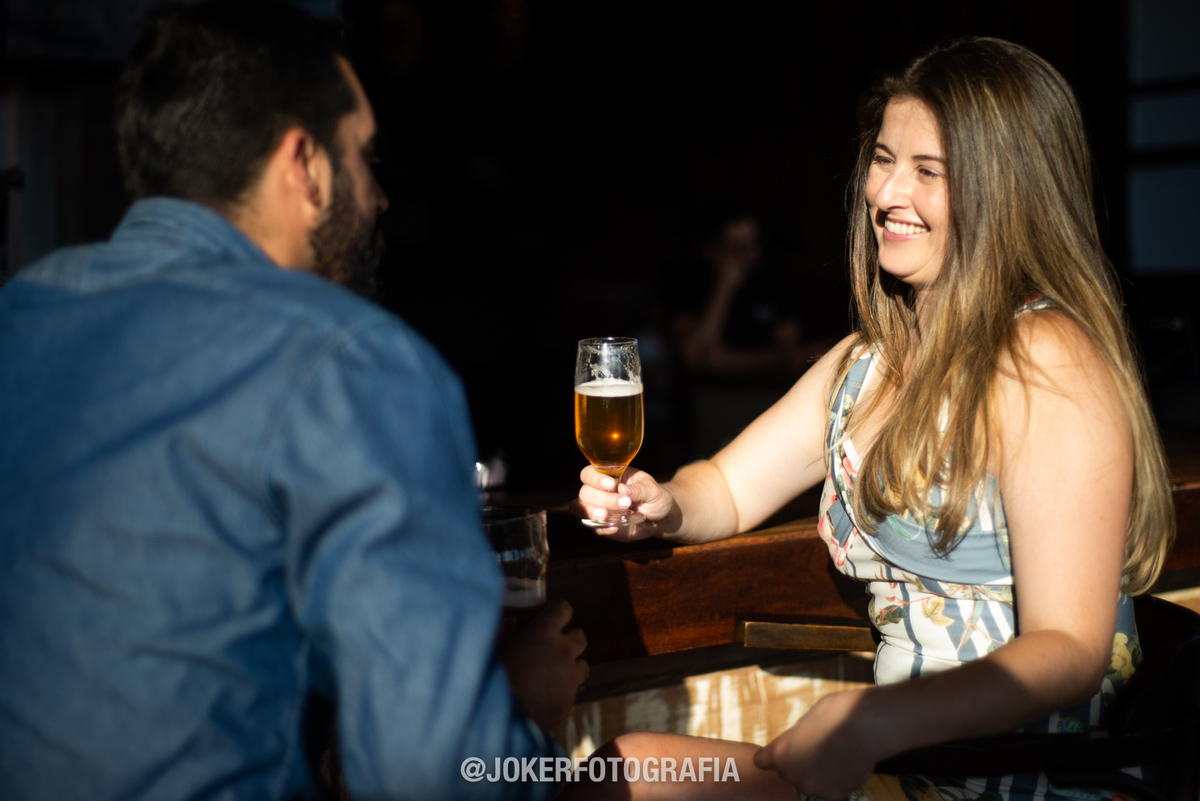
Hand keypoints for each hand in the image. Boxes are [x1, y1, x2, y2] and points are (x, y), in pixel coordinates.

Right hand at [498, 599, 587, 729]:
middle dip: (567, 641)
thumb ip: (508, 631)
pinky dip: (559, 694)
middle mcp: (562, 652)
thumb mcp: (495, 644)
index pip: (563, 609)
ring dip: (570, 668)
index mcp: (543, 632)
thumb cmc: (488, 675)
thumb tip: (502, 620)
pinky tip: (542, 700)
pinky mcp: (568, 704)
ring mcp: (569, 679)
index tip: (548, 618)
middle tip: (551, 649)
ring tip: (550, 676)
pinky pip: (569, 694)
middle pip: (580, 637)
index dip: (556, 612)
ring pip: (582, 666)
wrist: (494, 715)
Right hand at [576, 465, 678, 540]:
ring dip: (593, 511)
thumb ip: (639, 489)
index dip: (595, 478)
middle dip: (602, 498)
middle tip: (625, 503)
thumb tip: (623, 490)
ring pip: (581, 508)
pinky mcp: (602, 525)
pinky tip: (615, 527)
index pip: (589, 473)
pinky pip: (594, 527)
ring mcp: (598, 509)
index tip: (612, 484)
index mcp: (609, 476)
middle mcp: (599, 491)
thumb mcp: (653, 490)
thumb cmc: (655, 497)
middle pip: (585, 492)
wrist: (661, 517)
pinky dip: (602, 527)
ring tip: (608, 515)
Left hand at [753, 689, 877, 799]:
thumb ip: (794, 740)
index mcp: (779, 753)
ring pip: (810, 783)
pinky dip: (837, 781)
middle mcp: (792, 774)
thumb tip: (796, 747)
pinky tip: (846, 764)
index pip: (762, 762)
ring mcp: (813, 787)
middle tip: (819, 749)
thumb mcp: (805, 721)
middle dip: (800, 764)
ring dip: (819, 775)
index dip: (771, 757)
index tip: (780, 753)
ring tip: (836, 755)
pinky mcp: (833, 796)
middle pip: (789, 774)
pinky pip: (830, 790)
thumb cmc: (837, 714)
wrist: (867, 726)